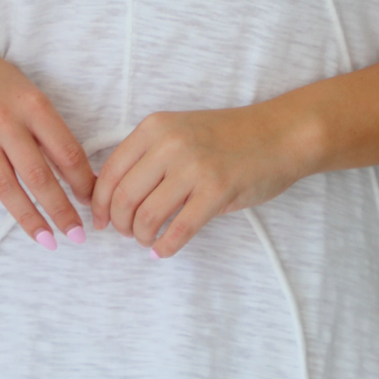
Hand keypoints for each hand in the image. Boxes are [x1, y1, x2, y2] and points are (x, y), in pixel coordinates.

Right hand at [0, 40, 95, 249]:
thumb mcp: (28, 94)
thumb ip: (49, 130)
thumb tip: (82, 175)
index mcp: (32, 104)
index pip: (66, 151)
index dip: (83, 182)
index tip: (95, 203)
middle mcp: (4, 120)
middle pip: (38, 175)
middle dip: (61, 210)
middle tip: (78, 236)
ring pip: (5, 187)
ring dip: (28, 219)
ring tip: (47, 241)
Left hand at [89, 101, 312, 257]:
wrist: (280, 134)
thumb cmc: (229, 138)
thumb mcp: (180, 132)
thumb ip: (147, 156)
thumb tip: (110, 196)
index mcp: (154, 128)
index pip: (109, 173)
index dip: (99, 204)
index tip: (101, 220)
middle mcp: (169, 145)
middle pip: (123, 198)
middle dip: (119, 224)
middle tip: (127, 233)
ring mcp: (194, 168)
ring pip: (146, 217)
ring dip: (141, 237)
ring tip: (148, 240)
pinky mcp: (216, 192)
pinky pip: (178, 231)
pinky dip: (165, 247)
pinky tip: (164, 250)